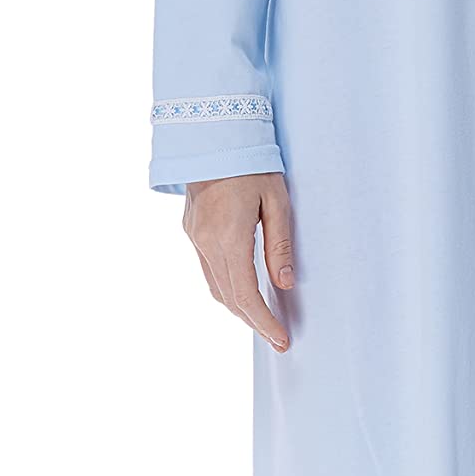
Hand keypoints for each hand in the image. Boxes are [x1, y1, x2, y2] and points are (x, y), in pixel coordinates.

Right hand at [182, 171, 294, 350]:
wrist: (213, 136)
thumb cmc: (252, 164)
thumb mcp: (277, 201)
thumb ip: (280, 245)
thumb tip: (284, 283)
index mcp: (229, 236)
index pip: (245, 295)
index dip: (263, 322)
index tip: (281, 339)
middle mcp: (206, 242)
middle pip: (228, 298)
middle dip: (253, 321)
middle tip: (277, 337)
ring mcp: (194, 237)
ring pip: (215, 287)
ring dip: (238, 308)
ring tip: (263, 319)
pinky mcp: (191, 231)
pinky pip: (208, 270)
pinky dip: (226, 288)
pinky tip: (243, 291)